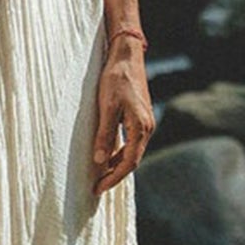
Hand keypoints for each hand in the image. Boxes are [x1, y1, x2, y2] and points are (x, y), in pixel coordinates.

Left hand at [91, 41, 153, 194]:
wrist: (127, 56)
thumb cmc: (116, 79)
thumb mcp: (107, 107)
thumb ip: (105, 134)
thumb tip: (100, 160)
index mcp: (141, 128)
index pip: (129, 162)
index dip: (113, 178)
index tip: (98, 188)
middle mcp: (147, 128)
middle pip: (132, 160)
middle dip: (115, 175)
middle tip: (97, 186)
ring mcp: (145, 123)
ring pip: (133, 152)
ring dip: (117, 164)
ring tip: (101, 174)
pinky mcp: (140, 117)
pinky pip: (132, 142)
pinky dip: (120, 152)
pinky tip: (108, 155)